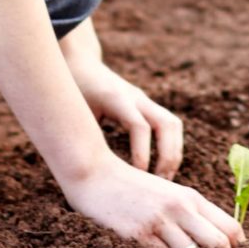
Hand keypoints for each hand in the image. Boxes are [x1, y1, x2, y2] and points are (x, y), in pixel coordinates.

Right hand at [62, 151, 244, 247]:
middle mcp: (179, 207)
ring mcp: (159, 220)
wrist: (96, 174)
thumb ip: (190, 212)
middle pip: (216, 242)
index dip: (236, 243)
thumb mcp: (167, 193)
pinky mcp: (139, 233)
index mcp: (190, 196)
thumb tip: (221, 239)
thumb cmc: (134, 187)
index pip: (228, 224)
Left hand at [68, 55, 183, 177]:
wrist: (81, 64)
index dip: (141, 152)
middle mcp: (136, 98)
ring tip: (166, 179)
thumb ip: (83, 136)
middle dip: (167, 156)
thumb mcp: (75, 111)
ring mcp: (145, 100)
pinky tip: (163, 167)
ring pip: (173, 124)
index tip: (138, 176)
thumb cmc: (74, 92)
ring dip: (174, 152)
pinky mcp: (148, 106)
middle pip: (166, 124)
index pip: (139, 125)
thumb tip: (84, 172)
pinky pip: (169, 125)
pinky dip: (171, 147)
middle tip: (160, 183)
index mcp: (116, 99)